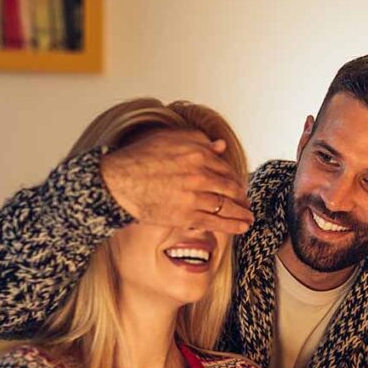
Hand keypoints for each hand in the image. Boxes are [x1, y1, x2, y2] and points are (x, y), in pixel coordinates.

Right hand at [100, 128, 253, 233]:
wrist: (119, 181)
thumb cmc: (140, 157)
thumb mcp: (170, 139)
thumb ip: (198, 140)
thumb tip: (220, 145)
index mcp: (198, 154)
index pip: (225, 168)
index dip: (234, 178)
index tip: (238, 185)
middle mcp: (200, 175)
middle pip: (231, 188)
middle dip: (241, 197)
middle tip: (246, 203)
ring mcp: (195, 196)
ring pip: (227, 206)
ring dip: (242, 214)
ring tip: (249, 218)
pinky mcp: (187, 215)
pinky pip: (215, 222)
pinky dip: (232, 226)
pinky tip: (242, 228)